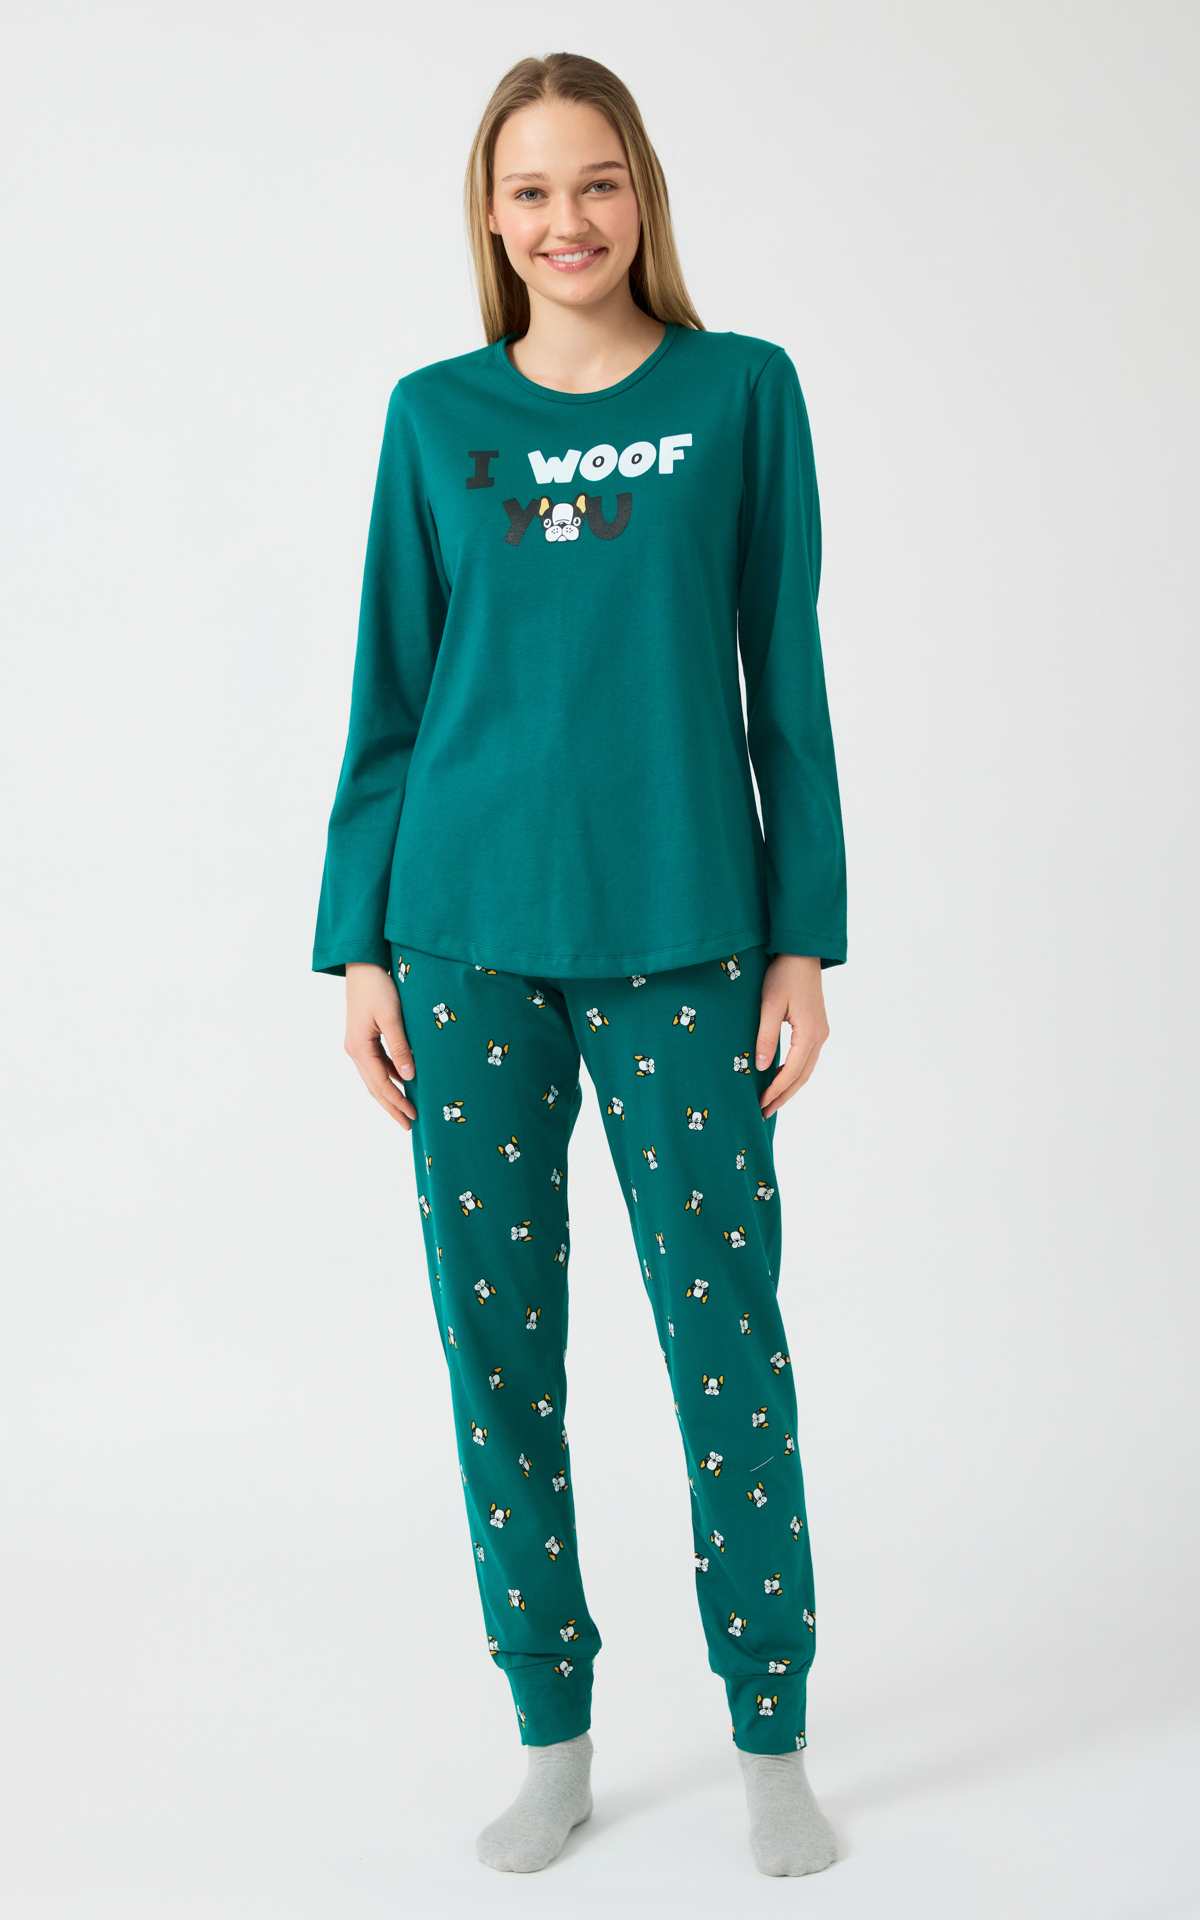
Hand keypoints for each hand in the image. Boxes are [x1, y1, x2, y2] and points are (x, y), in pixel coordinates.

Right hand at [344, 963, 417, 1127]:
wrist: (363, 965)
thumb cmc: (379, 988)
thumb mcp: (392, 1017)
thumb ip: (400, 1048)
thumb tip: (408, 1077)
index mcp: (359, 1048)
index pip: (380, 1084)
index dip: (397, 1102)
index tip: (413, 1117)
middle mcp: (354, 1050)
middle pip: (374, 1087)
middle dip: (392, 1106)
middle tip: (409, 1124)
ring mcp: (357, 1045)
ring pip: (374, 1078)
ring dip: (390, 1094)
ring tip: (407, 1109)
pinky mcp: (363, 1039)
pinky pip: (377, 1065)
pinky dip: (389, 1077)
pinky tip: (403, 1082)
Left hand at [755, 954, 829, 1118]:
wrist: (802, 954)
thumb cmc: (784, 976)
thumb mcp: (770, 1005)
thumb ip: (766, 1036)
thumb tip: (763, 1067)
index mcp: (810, 1033)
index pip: (793, 1071)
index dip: (776, 1090)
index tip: (761, 1104)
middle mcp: (820, 1036)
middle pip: (803, 1076)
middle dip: (784, 1096)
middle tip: (765, 1112)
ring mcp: (821, 1033)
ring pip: (807, 1070)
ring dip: (790, 1087)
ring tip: (772, 1102)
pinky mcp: (817, 1028)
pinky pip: (807, 1058)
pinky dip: (795, 1073)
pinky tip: (781, 1078)